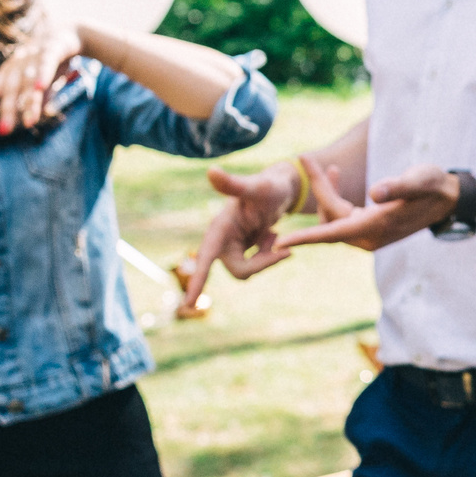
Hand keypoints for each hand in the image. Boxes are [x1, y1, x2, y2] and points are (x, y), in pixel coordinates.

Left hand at [0, 11, 82, 135]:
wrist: (71, 31)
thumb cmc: (51, 60)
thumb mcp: (42, 81)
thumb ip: (37, 97)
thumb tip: (32, 118)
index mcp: (11, 70)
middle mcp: (18, 63)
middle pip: (10, 89)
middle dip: (7, 110)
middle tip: (4, 130)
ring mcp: (33, 55)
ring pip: (29, 81)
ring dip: (29, 102)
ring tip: (29, 122)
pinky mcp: (51, 49)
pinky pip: (46, 64)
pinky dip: (42, 75)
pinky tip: (40, 88)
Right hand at [177, 160, 309, 312]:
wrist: (281, 187)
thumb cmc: (269, 185)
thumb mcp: (256, 186)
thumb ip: (233, 184)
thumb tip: (211, 171)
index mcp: (219, 229)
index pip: (205, 259)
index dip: (198, 281)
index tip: (188, 305)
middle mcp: (221, 240)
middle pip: (239, 270)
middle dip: (262, 264)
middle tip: (286, 249)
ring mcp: (231, 246)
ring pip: (248, 270)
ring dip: (267, 258)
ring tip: (275, 234)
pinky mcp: (242, 249)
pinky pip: (255, 264)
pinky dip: (269, 255)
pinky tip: (273, 236)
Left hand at [270, 163, 464, 253]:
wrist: (448, 199)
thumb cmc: (434, 186)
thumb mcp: (419, 180)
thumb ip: (398, 187)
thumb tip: (375, 193)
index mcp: (377, 226)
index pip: (334, 233)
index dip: (306, 236)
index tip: (281, 241)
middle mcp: (369, 236)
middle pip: (331, 217)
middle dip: (319, 189)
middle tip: (306, 157)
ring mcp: (369, 234)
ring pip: (335, 215)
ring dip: (327, 191)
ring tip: (325, 165)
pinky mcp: (370, 227)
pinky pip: (343, 215)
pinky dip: (336, 196)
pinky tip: (335, 175)